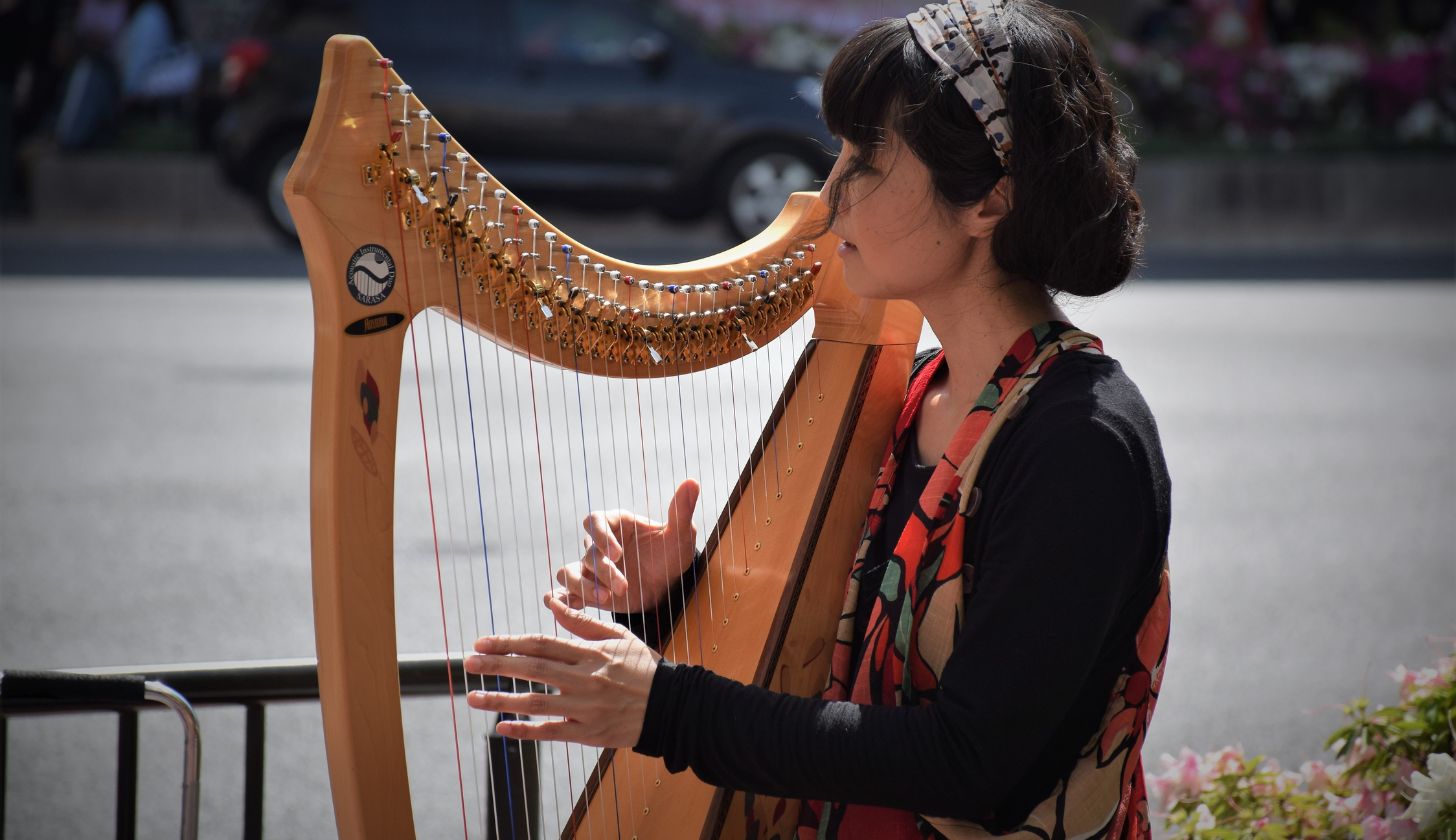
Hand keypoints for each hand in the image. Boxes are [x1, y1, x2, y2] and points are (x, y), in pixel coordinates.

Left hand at [464, 591, 658, 747]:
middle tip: (467, 664)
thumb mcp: (618, 637)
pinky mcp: (588, 731)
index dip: (507, 643)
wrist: (673, 705)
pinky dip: (525, 731)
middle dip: (496, 666)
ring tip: (473, 697)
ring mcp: (585, 707)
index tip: (481, 643)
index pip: (540, 644)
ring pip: (535, 702)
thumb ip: (581, 622)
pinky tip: (501, 728)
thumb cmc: (644, 668)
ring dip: (501, 699)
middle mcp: (583, 678)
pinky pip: (551, 732)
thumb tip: (551, 602)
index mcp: (589, 653)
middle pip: (531, 669)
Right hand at [557, 478, 699, 612]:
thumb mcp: (680, 535)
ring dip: (582, 586)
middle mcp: (599, 544)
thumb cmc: (671, 555)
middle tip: (624, 586)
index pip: (595, 521)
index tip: (616, 554)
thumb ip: (682, 510)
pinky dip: (562, 598)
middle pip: (587, 552)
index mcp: (615, 524)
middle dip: (603, 571)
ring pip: (570, 572)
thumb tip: (693, 481)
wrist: (667, 586)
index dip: (601, 536)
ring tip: (605, 600)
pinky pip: (565, 592)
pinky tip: (569, 606)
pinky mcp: (588, 590)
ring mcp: (591, 568)